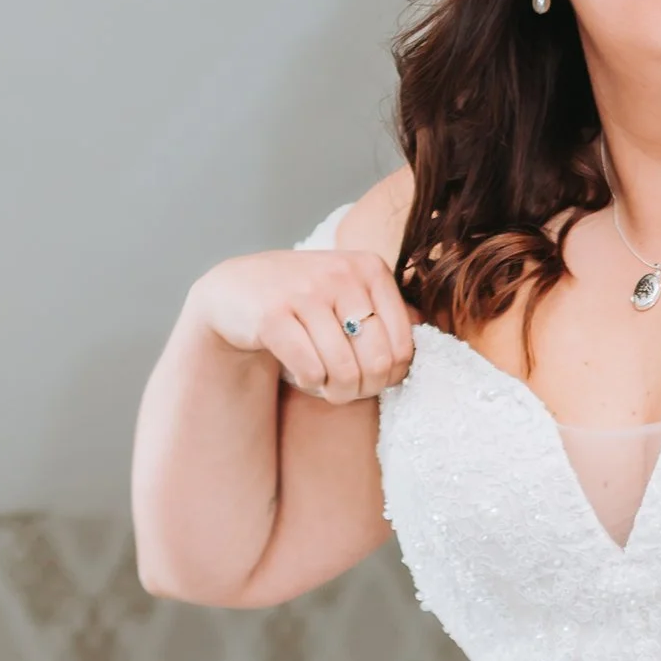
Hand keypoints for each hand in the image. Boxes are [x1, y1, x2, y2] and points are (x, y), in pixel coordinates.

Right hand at [187, 247, 414, 403]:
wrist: (237, 290)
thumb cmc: (304, 298)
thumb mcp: (350, 291)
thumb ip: (387, 309)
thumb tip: (423, 329)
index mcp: (369, 268)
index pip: (403, 346)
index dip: (390, 376)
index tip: (372, 379)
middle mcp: (341, 274)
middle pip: (376, 363)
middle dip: (363, 389)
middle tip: (347, 390)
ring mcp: (305, 291)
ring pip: (344, 372)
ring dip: (335, 392)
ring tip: (325, 384)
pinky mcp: (273, 315)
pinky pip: (311, 371)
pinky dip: (310, 384)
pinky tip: (303, 373)